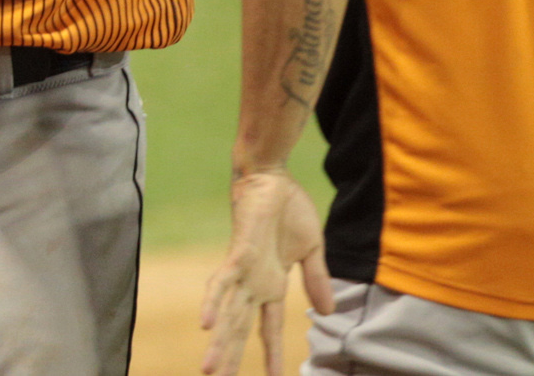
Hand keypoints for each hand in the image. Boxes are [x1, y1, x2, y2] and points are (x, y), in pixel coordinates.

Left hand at [201, 169, 333, 375]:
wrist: (274, 177)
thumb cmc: (290, 208)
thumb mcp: (312, 249)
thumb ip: (317, 280)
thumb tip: (329, 313)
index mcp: (271, 285)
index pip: (270, 328)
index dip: (273, 353)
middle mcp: (254, 284)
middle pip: (240, 330)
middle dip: (231, 357)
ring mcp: (243, 272)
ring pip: (228, 315)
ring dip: (220, 342)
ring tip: (210, 370)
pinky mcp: (238, 255)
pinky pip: (222, 283)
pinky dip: (213, 303)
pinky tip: (205, 323)